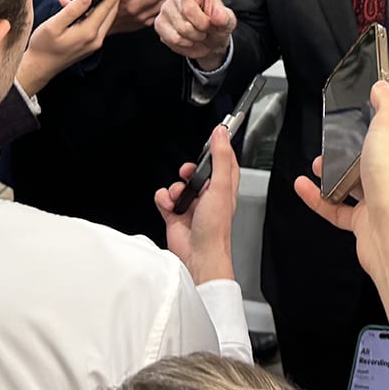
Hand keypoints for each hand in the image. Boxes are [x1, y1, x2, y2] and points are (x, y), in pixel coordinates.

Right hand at [16, 0, 124, 94]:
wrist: (39, 68)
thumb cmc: (43, 47)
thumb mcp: (54, 25)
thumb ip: (72, 9)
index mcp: (89, 32)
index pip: (108, 6)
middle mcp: (95, 38)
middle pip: (110, 11)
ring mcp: (94, 42)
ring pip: (103, 17)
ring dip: (99, 2)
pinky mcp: (89, 43)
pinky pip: (95, 23)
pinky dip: (91, 11)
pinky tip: (77, 5)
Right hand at [155, 0, 236, 68]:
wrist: (209, 41)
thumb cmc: (217, 25)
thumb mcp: (227, 20)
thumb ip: (224, 17)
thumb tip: (219, 16)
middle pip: (187, 9)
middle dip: (202, 24)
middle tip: (207, 27)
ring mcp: (165, 9)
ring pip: (181, 27)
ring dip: (195, 35)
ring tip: (199, 33)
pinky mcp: (159, 24)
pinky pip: (173, 37)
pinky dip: (185, 43)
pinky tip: (189, 39)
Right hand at [155, 125, 238, 283]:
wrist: (199, 255)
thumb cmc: (215, 229)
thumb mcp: (220, 186)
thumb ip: (220, 158)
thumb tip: (221, 134)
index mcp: (225, 188)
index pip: (225, 161)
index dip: (220, 147)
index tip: (215, 134)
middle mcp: (209, 196)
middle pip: (197, 170)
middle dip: (189, 169)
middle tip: (188, 172)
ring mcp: (191, 205)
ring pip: (178, 183)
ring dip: (174, 188)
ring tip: (178, 196)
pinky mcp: (175, 214)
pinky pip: (163, 197)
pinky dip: (163, 199)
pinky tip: (169, 205)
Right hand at [293, 81, 388, 285]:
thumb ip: (387, 102)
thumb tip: (383, 87)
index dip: (386, 106)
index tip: (371, 96)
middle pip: (374, 151)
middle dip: (352, 143)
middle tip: (335, 135)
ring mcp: (381, 197)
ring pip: (354, 180)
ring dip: (332, 171)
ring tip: (317, 163)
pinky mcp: (365, 220)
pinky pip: (336, 208)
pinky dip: (317, 198)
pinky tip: (304, 188)